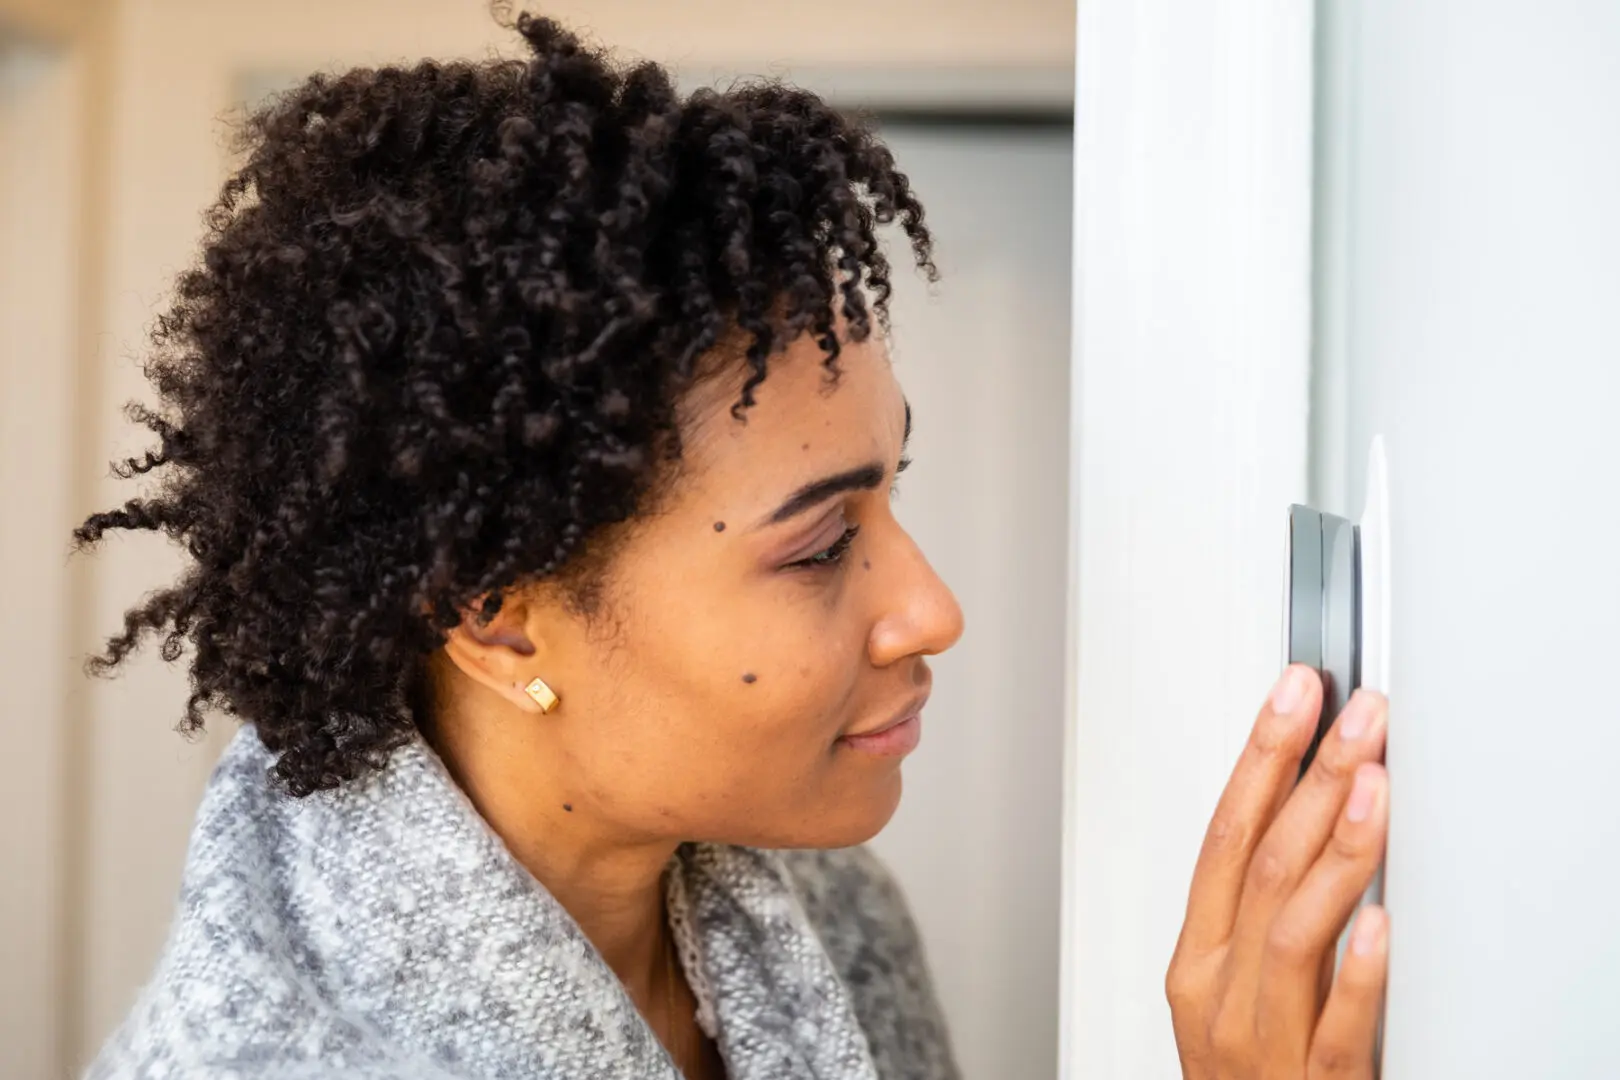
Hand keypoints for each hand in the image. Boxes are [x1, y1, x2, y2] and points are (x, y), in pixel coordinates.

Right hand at [1166, 666, 1389, 1078]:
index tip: (1295, 695)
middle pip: (1259, 862)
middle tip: (1356, 715)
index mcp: (1195, 960)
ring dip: (1337, 848)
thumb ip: (1262, 916)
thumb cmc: (1246, 1078)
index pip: (1224, 833)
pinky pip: (1333, 1027)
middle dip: (1310, 776)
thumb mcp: (1234, 991)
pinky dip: (1357, 973)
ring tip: (1375, 784)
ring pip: (1291, 926)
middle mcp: (1217, 993)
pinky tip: (1381, 925)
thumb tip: (1309, 813)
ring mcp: (1258, 1042)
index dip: (1261, 755)